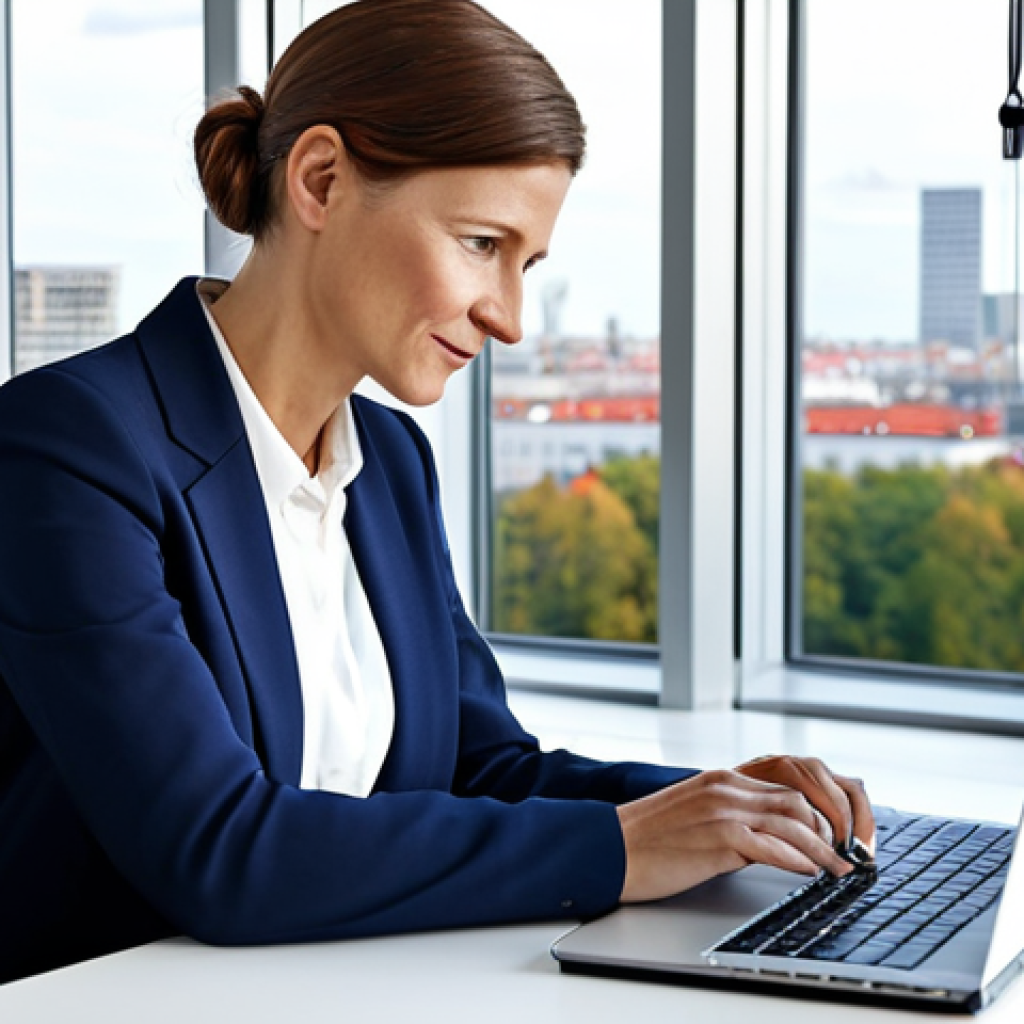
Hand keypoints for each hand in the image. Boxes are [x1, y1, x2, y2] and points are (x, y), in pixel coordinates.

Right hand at [616, 757, 873, 903]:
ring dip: (821, 849)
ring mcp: (723, 811)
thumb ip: (728, 816)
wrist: (612, 846)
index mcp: (720, 779)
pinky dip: (797, 860)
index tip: (827, 838)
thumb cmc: (649, 837)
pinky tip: (809, 872)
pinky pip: (772, 847)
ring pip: (791, 823)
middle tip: (841, 855)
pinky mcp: (719, 838)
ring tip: (837, 869)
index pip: (782, 789)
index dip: (813, 816)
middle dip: (825, 830)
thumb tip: (763, 840)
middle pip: (794, 802)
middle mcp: (725, 789)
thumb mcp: (693, 813)